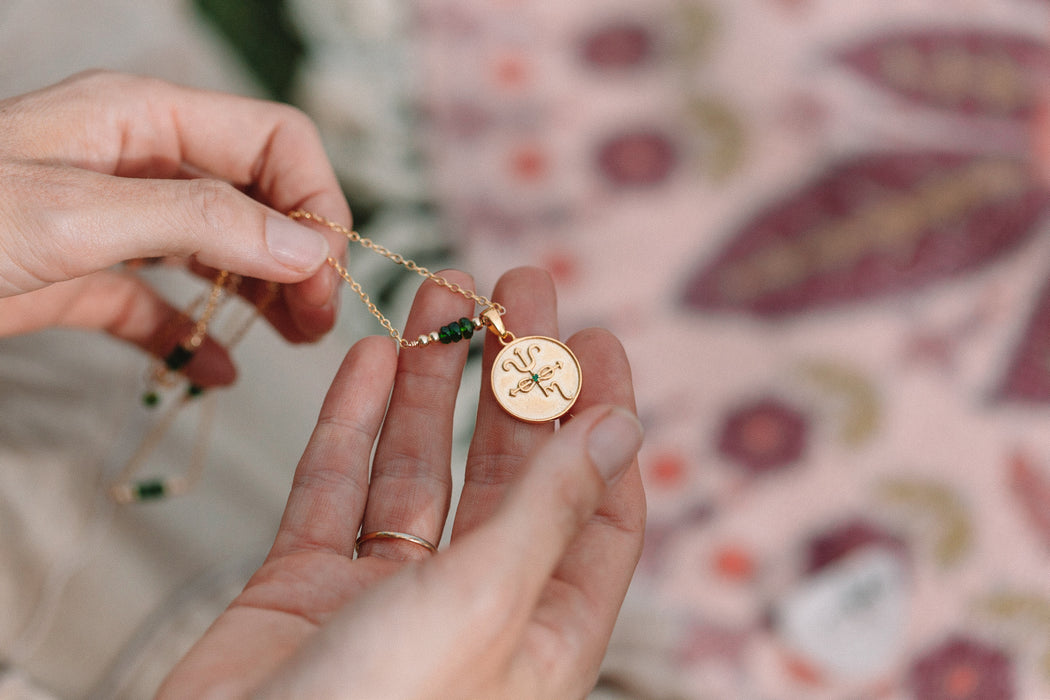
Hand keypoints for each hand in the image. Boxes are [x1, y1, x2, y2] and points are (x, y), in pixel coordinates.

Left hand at [0, 71, 349, 384]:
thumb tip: (309, 245)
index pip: (274, 141)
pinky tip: (210, 373)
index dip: (314, 201)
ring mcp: (115, 222)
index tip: (324, 272)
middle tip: (315, 321)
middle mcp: (140, 164)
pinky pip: (159, 303)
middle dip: (298, 254)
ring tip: (291, 340)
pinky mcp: (86, 277)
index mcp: (145, 120)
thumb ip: (202, 222)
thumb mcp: (78, 214)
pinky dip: (190, 337)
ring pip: (219, 248)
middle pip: (257, 197)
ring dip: (261, 293)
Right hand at [157, 267, 645, 698]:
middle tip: (518, 287)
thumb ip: (547, 511)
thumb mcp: (484, 602)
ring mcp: (383, 598)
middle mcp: (470, 610)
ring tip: (443, 295)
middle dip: (513, 376)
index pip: (595, 507)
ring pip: (417, 469)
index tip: (595, 339)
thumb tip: (620, 430)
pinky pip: (334, 490)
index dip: (600, 419)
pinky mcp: (303, 591)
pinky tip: (370, 360)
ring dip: (430, 383)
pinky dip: (351, 425)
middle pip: (506, 471)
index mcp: (539, 632)